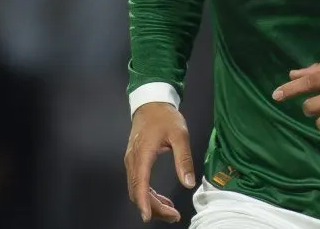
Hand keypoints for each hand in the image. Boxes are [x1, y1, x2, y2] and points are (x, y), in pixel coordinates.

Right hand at [124, 102, 195, 222]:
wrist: (151, 102)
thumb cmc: (165, 117)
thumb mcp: (180, 135)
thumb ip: (183, 159)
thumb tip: (188, 183)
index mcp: (142, 154)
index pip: (140, 184)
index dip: (145, 203)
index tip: (149, 217)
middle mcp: (132, 160)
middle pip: (137, 191)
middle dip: (153, 208)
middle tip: (173, 215)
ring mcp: (131, 161)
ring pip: (136, 189)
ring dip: (151, 203)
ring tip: (170, 211)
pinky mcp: (134, 161)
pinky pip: (138, 183)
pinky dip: (148, 194)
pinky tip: (162, 199)